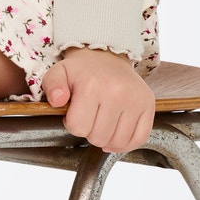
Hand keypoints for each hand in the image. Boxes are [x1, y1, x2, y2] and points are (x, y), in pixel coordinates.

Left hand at [38, 47, 155, 153]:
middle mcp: (117, 93)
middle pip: (98, 138)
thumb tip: (58, 101)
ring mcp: (136, 100)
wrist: (108, 57)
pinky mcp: (148, 105)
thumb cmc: (82, 71)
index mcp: (92, 86)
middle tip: (90, 116)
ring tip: (102, 123)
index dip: (73, 124)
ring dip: (107, 138)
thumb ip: (51, 86)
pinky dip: (126, 143)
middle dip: (90, 132)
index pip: (78, 128)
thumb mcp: (59, 73)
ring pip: (118, 142)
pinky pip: (140, 138)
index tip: (76, 112)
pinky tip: (116, 134)